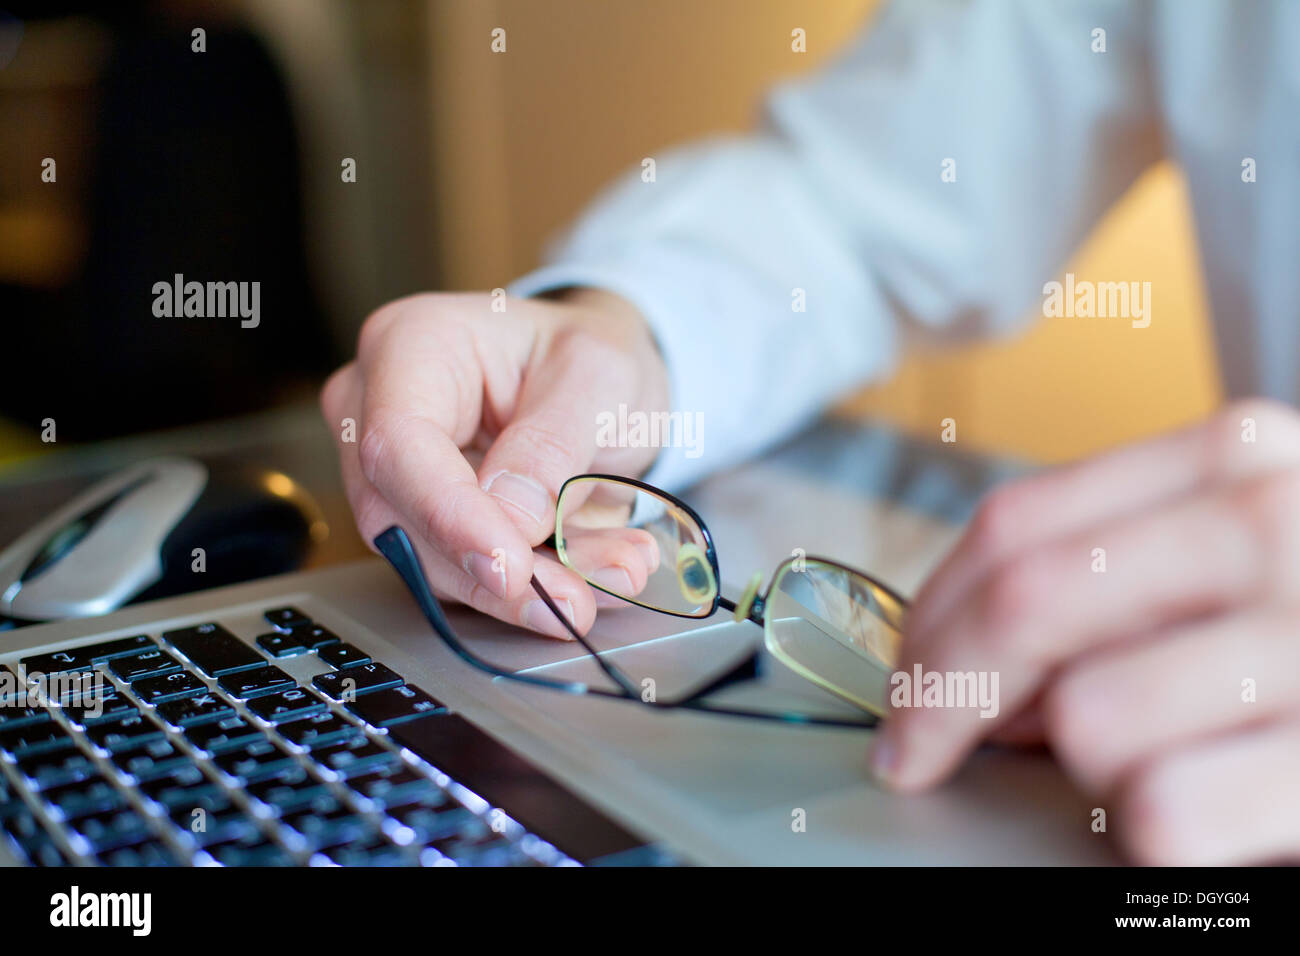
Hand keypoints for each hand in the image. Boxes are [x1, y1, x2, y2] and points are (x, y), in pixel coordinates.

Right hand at [320, 288, 668, 638]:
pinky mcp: (431, 526)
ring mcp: (399, 475)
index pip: (396, 442)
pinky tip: (599, 575)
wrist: (598, 379)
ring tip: (613, 575)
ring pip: (433, 562)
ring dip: (527, 589)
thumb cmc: (586, 354)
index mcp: (411, 345)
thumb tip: (511, 520)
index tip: (509, 566)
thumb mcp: (597, 374)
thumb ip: (553, 443)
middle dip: (493, 571)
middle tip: (574, 599)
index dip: (448, 514)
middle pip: (402, 516)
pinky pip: (469, 576)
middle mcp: (381, 411)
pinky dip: (539, 588)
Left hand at [873, 399, 1299, 864]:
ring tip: (1158, 768)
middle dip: (944, 697)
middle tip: (922, 754)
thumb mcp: (1229, 558)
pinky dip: (1157, 842)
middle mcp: (1281, 524)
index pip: (1015, 526)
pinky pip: (1165, 815)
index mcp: (1238, 458)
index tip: (899, 690)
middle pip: (1026, 605)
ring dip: (1090, 772)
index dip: (929, 619)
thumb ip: (1107, 577)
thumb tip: (963, 665)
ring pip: (1092, 721)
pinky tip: (1210, 822)